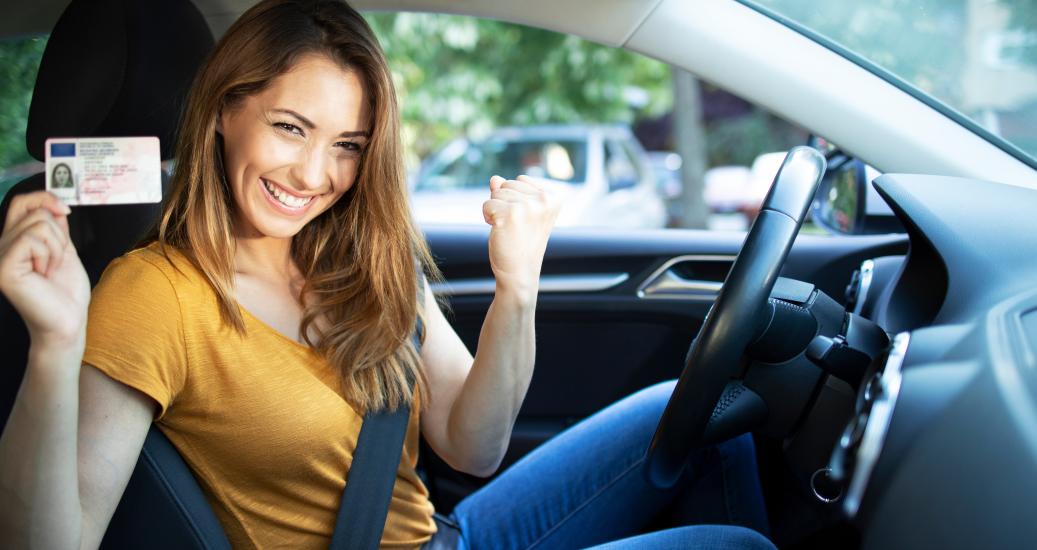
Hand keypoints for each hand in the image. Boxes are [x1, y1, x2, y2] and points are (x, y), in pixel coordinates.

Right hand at [0, 192, 89, 347]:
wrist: (67, 321)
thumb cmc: (66, 291)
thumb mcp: (64, 250)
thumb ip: (56, 227)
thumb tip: (54, 204)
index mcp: (14, 240)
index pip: (21, 202)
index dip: (45, 198)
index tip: (66, 211)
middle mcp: (1, 245)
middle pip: (34, 211)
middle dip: (58, 233)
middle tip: (55, 260)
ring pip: (38, 224)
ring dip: (56, 248)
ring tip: (49, 270)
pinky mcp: (3, 266)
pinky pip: (33, 239)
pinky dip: (49, 255)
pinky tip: (44, 274)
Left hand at [482, 175, 561, 301]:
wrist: (520, 272)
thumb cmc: (521, 242)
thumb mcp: (521, 212)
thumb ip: (509, 191)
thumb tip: (494, 178)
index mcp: (553, 197)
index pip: (521, 179)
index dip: (515, 199)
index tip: (524, 219)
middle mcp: (544, 200)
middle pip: (507, 184)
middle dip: (504, 203)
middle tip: (515, 226)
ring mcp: (527, 206)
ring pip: (496, 193)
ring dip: (496, 211)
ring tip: (509, 229)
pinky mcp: (509, 214)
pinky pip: (487, 205)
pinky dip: (487, 218)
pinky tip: (500, 231)